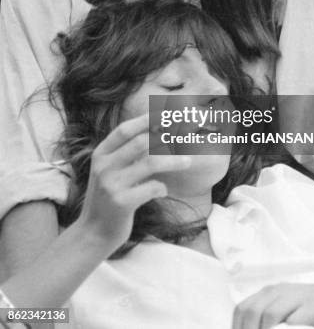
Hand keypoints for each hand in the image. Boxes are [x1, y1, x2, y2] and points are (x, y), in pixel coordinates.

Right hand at [76, 114, 190, 254]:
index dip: (146, 119)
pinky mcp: (122, 203)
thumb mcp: (109, 171)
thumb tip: (156, 133)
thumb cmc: (107, 199)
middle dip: (166, 137)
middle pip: (141, 142)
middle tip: (185, 136)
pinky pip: (152, 187)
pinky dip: (163, 187)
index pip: (125, 130)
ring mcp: (112, 184)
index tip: (167, 114)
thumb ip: (126, 154)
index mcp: (101, 154)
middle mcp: (104, 166)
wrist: (92, 233)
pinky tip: (162, 191)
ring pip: (151, 162)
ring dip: (173, 161)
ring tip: (188, 161)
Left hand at [232, 281, 313, 328]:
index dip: (237, 326)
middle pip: (252, 311)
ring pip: (268, 314)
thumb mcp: (289, 309)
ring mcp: (296, 298)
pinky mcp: (312, 307)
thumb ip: (273, 319)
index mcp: (271, 292)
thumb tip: (254, 328)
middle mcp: (280, 291)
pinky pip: (293, 322)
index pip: (243, 308)